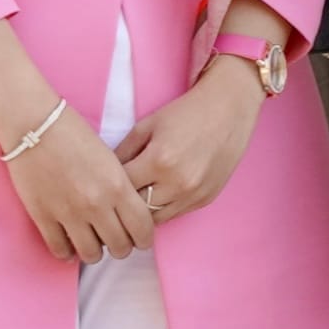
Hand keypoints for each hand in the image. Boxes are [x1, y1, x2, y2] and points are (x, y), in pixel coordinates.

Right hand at [0, 95, 153, 264]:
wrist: (34, 125)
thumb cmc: (74, 134)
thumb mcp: (110, 158)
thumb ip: (121, 187)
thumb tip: (127, 214)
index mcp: (118, 186)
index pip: (142, 229)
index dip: (144, 239)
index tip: (140, 239)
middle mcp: (96, 204)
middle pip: (119, 246)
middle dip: (121, 247)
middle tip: (116, 240)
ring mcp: (68, 213)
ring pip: (91, 254)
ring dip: (95, 252)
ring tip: (93, 242)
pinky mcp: (43, 216)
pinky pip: (60, 250)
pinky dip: (67, 252)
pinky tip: (70, 244)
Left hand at [114, 56, 267, 226]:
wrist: (230, 109)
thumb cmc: (185, 113)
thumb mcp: (146, 126)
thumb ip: (122, 152)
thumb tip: (103, 177)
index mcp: (158, 161)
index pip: (120, 189)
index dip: (107, 188)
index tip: (99, 187)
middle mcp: (178, 183)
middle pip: (136, 209)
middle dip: (122, 204)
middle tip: (111, 200)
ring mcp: (194, 194)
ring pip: (155, 219)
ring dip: (142, 212)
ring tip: (132, 201)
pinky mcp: (206, 199)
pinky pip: (175, 214)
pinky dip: (162, 208)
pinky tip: (156, 196)